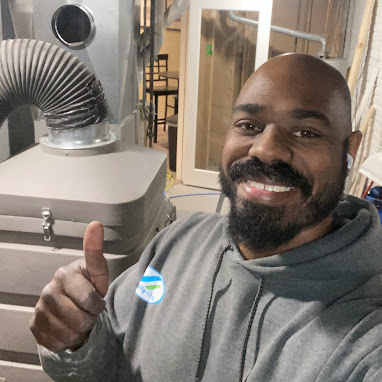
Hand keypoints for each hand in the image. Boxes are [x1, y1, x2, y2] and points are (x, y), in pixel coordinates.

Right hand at [30, 221, 108, 352]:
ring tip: (81, 320)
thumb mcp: (98, 272)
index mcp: (65, 274)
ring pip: (69, 334)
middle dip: (91, 319)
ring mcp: (39, 309)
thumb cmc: (89, 286)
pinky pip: (57, 343)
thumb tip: (96, 224)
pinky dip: (67, 341)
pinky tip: (69, 328)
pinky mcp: (34, 326)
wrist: (73, 304)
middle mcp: (48, 290)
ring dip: (80, 331)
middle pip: (81, 319)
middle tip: (90, 311)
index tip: (98, 303)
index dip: (97, 305)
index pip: (90, 299)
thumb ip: (96, 252)